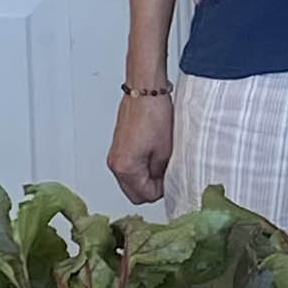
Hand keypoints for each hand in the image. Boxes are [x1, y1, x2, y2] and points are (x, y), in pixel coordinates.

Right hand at [108, 90, 172, 205]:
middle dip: (151, 187)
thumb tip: (163, 183)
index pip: (144, 196)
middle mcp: (116, 164)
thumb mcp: (165, 151)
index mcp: (126, 168)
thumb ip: (162, 174)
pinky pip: (129, 166)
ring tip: (161, 160)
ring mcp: (115, 155)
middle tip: (167, 174)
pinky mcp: (118, 146)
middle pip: (134, 192)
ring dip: (146, 176)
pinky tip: (153, 153)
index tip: (171, 181)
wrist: (145, 91)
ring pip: (131, 180)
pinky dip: (140, 166)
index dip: (161, 191)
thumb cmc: (154, 114)